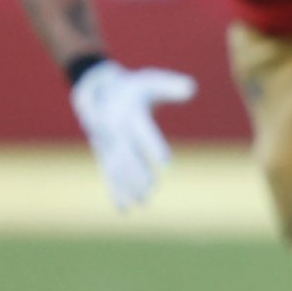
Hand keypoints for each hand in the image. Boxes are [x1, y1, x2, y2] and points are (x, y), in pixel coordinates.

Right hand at [70, 61, 196, 211]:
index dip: (154, 145)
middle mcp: (116, 130)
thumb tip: (193, 88)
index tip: (166, 162)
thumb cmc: (136, 86)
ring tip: (143, 201)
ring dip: (128, 185)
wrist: (99, 88)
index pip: (143, 130)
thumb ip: (171, 86)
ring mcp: (107, 143)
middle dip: (138, 171)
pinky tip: (123, 209)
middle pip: (128, 153)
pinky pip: (108, 173)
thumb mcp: (152, 80)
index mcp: (130, 112)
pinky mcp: (104, 153)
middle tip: (152, 188)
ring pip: (117, 167)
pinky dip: (115, 191)